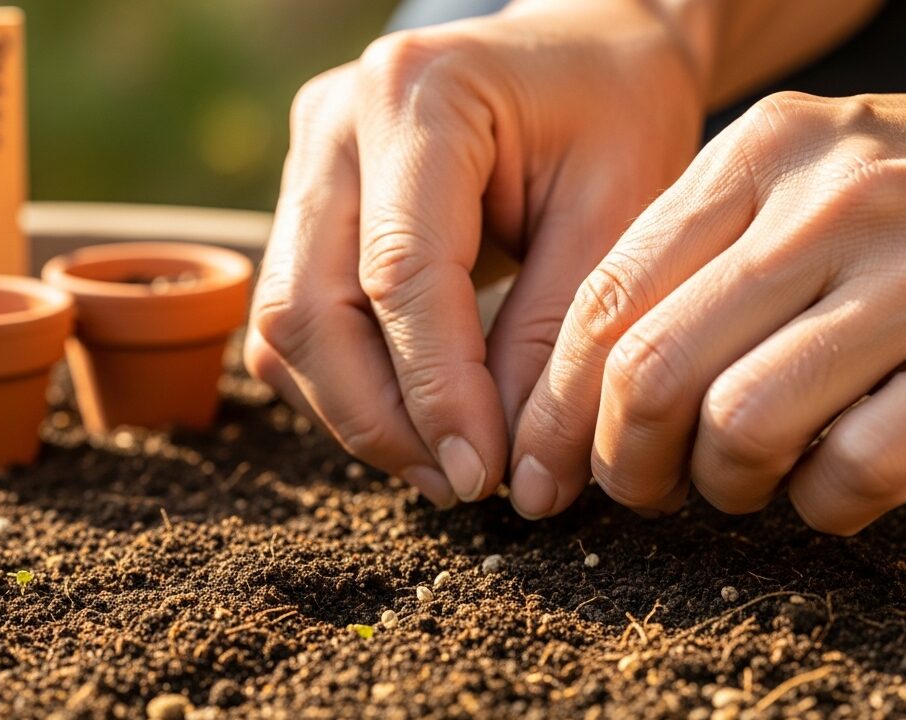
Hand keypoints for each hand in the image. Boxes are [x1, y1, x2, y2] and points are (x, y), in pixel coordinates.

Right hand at [244, 0, 705, 505]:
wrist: (586, 49)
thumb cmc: (617, 113)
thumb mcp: (619, 209)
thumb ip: (557, 336)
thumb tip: (513, 472)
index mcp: (419, 97)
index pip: (399, 273)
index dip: (436, 392)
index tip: (485, 476)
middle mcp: (337, 123)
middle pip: (309, 308)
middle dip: (378, 419)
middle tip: (460, 484)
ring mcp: (308, 161)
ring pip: (286, 324)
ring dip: (356, 413)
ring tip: (444, 464)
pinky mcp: (307, 202)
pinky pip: (295, 318)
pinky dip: (346, 386)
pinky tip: (415, 420)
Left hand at [511, 72, 905, 532]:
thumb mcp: (810, 178)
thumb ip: (703, 256)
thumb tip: (586, 385)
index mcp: (764, 151)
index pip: (608, 295)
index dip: (554, 406)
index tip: (541, 468)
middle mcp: (833, 203)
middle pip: (653, 370)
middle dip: (622, 463)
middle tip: (639, 491)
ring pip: (740, 427)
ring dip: (722, 487)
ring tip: (744, 481)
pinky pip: (852, 474)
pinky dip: (822, 505)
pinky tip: (835, 483)